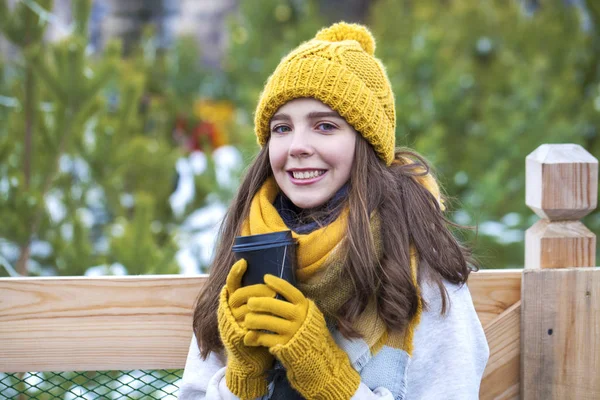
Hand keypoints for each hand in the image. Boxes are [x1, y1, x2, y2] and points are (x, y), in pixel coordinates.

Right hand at [217, 259, 275, 398]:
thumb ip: (257, 297)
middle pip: (241, 295)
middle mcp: (228, 312)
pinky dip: (258, 323)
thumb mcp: (254, 311)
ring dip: (260, 304)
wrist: (250, 359)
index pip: (230, 284)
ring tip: (275, 299)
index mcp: (231, 303)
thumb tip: (269, 278)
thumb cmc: (255, 331)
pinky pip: (247, 327)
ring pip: (245, 310)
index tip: (244, 262)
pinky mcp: (237, 338)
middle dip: (257, 290)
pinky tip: (269, 319)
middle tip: (272, 290)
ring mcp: (232, 325)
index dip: (235, 273)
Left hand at [243, 274, 308, 347]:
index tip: (265, 277)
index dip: (277, 283)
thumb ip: (291, 303)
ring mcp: (291, 332)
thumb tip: (273, 290)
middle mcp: (299, 317)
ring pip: (267, 322)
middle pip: (274, 305)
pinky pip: (265, 338)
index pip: (289, 291)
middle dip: (259, 302)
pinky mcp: (284, 345)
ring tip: (247, 319)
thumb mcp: (304, 313)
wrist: (315, 354)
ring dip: (253, 319)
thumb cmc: (305, 328)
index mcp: (303, 306)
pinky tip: (249, 334)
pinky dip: (255, 336)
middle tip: (249, 302)